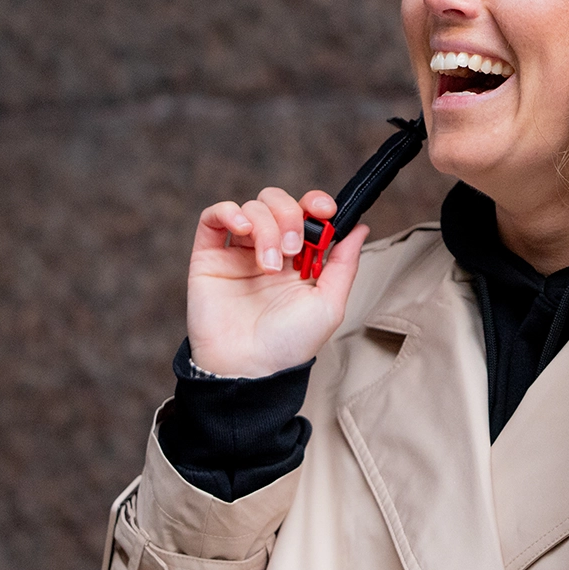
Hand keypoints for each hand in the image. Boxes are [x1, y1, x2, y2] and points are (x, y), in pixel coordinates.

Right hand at [185, 187, 369, 377]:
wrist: (249, 367)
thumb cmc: (289, 344)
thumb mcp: (329, 304)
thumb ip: (345, 263)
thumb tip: (359, 227)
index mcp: (298, 259)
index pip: (306, 212)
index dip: (315, 202)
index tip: (325, 210)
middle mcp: (269, 250)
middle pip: (277, 202)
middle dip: (290, 216)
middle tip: (294, 248)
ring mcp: (238, 252)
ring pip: (252, 208)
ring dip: (266, 228)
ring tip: (269, 264)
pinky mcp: (209, 256)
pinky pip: (213, 216)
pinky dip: (230, 212)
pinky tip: (243, 230)